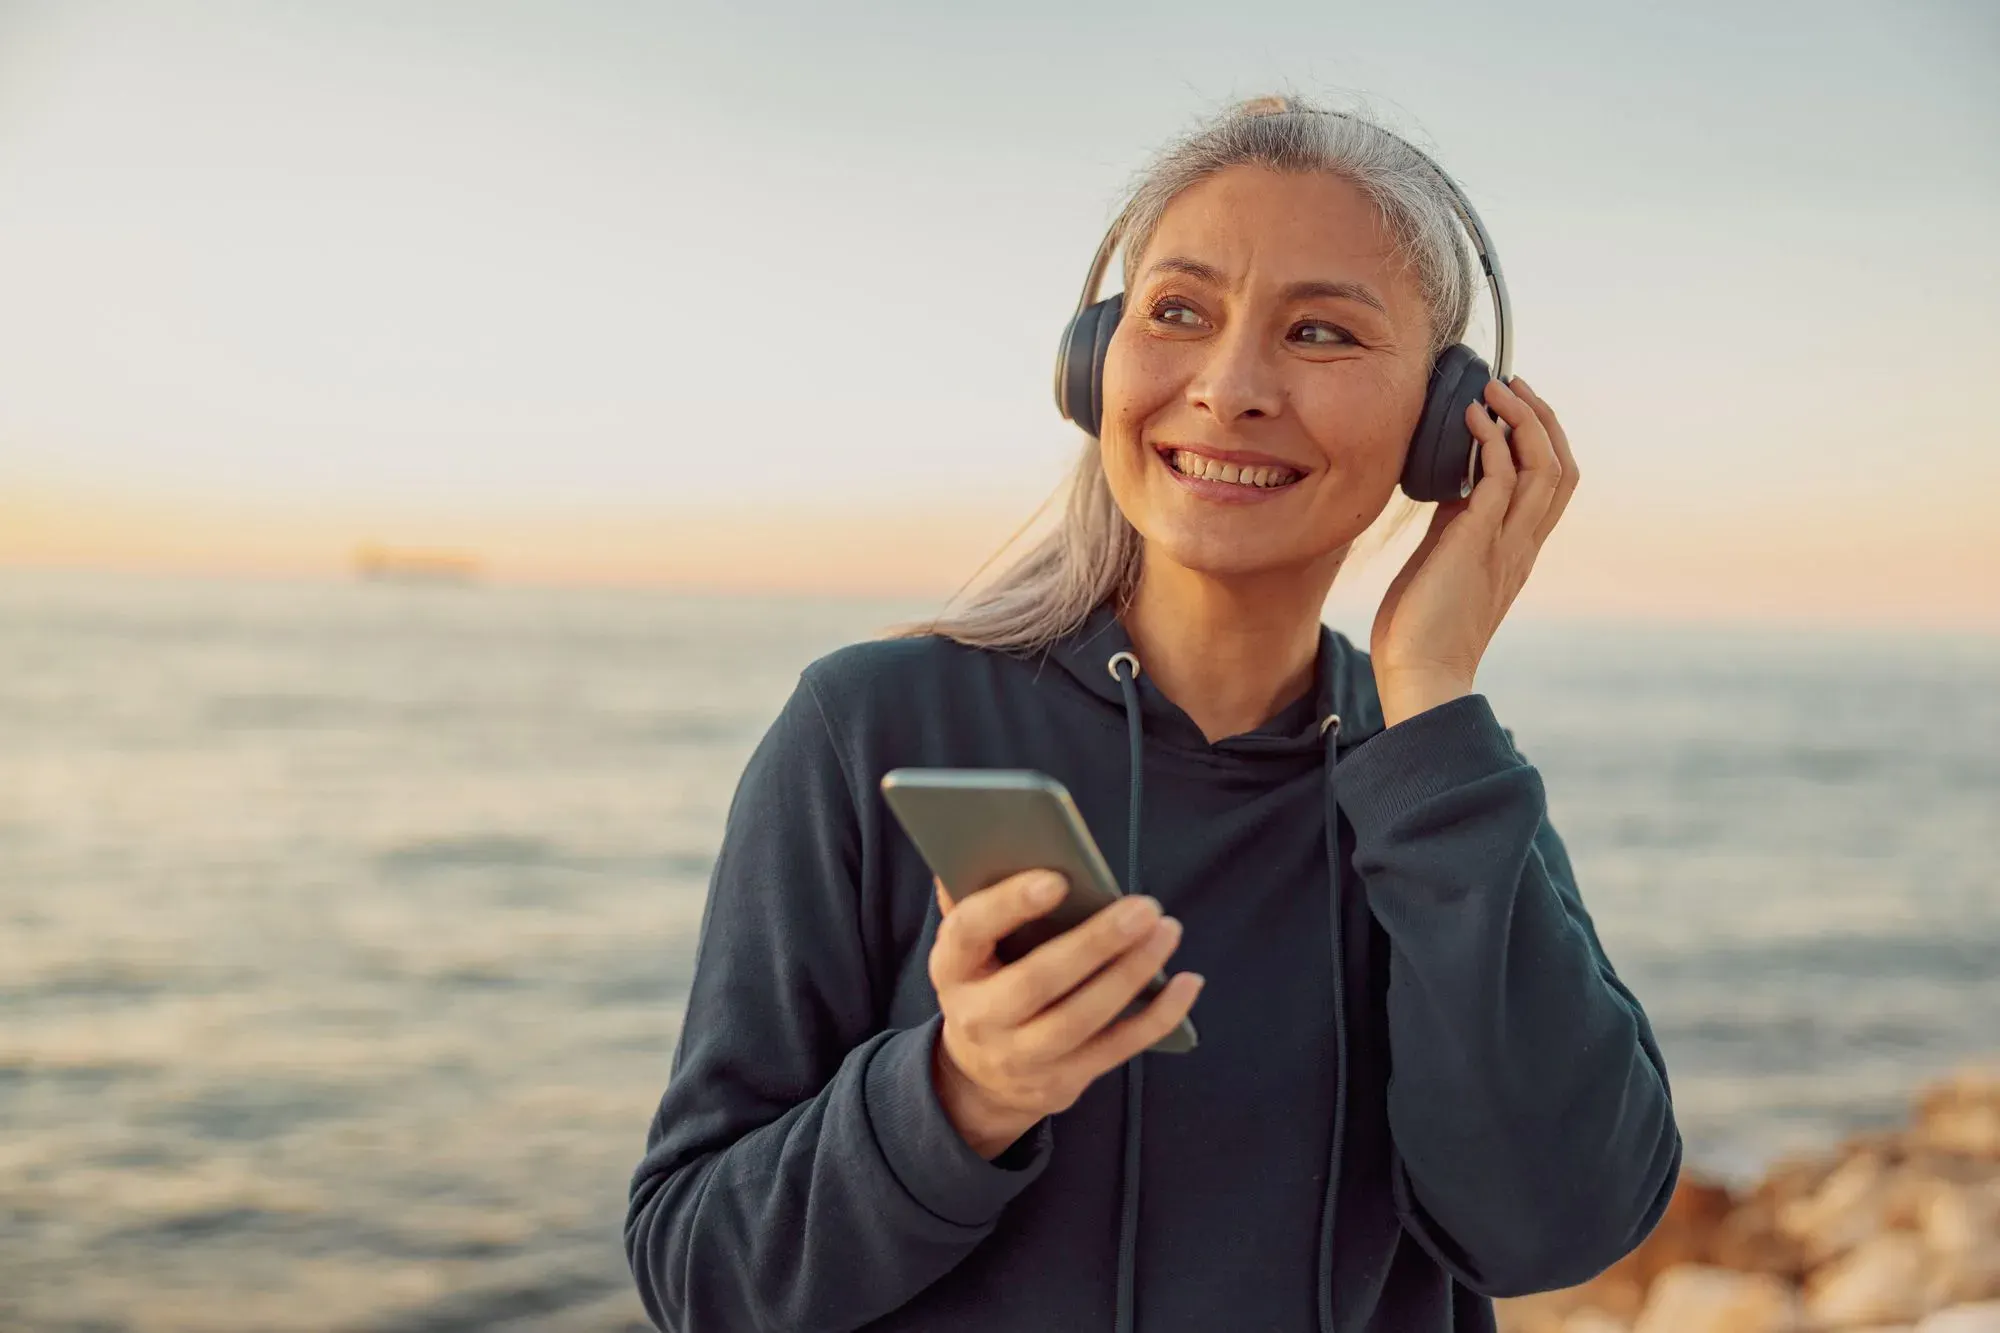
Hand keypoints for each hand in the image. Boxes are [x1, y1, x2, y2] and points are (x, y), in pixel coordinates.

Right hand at [926, 870, 1203, 1158]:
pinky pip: (1117, 1049)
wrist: (981, 1075)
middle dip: (1095, 943)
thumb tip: (993, 842)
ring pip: (1080, 1018)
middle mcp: (979, 1016)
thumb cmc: (988, 980)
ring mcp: (1021, 1056)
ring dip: (1131, 973)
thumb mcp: (971, 945)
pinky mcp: (1062, 1080)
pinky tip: (1187, 982)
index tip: (1057, 878)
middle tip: (1143, 906)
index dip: (1009, 905)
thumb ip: (979, 895)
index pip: (970, 931)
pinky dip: (1157, 1016)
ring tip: (1166, 931)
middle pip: (1037, 981)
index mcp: (952, 967)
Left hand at [1371, 375, 1579, 725]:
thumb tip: (1454, 484)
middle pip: (1563, 467)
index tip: (1514, 405)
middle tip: (1513, 384)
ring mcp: (1506, 545)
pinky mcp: (1479, 546)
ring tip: (1496, 389)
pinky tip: (1474, 419)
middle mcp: (1522, 544)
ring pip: (1546, 468)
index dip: (1543, 438)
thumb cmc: (1422, 628)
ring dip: (1524, 420)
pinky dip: (1494, 443)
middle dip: (1542, 418)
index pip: (1554, 484)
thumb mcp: (1443, 560)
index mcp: (1517, 549)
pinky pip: (1504, 482)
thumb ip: (1457, 523)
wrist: (1420, 674)